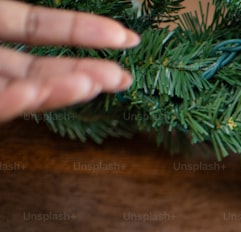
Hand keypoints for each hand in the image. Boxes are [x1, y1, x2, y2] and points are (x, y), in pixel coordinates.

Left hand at [0, 0, 139, 122]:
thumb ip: (14, 16)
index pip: (36, 27)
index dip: (80, 29)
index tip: (126, 38)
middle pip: (35, 67)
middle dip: (81, 71)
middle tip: (122, 79)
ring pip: (20, 91)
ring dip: (56, 91)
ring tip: (90, 87)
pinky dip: (11, 103)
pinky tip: (33, 97)